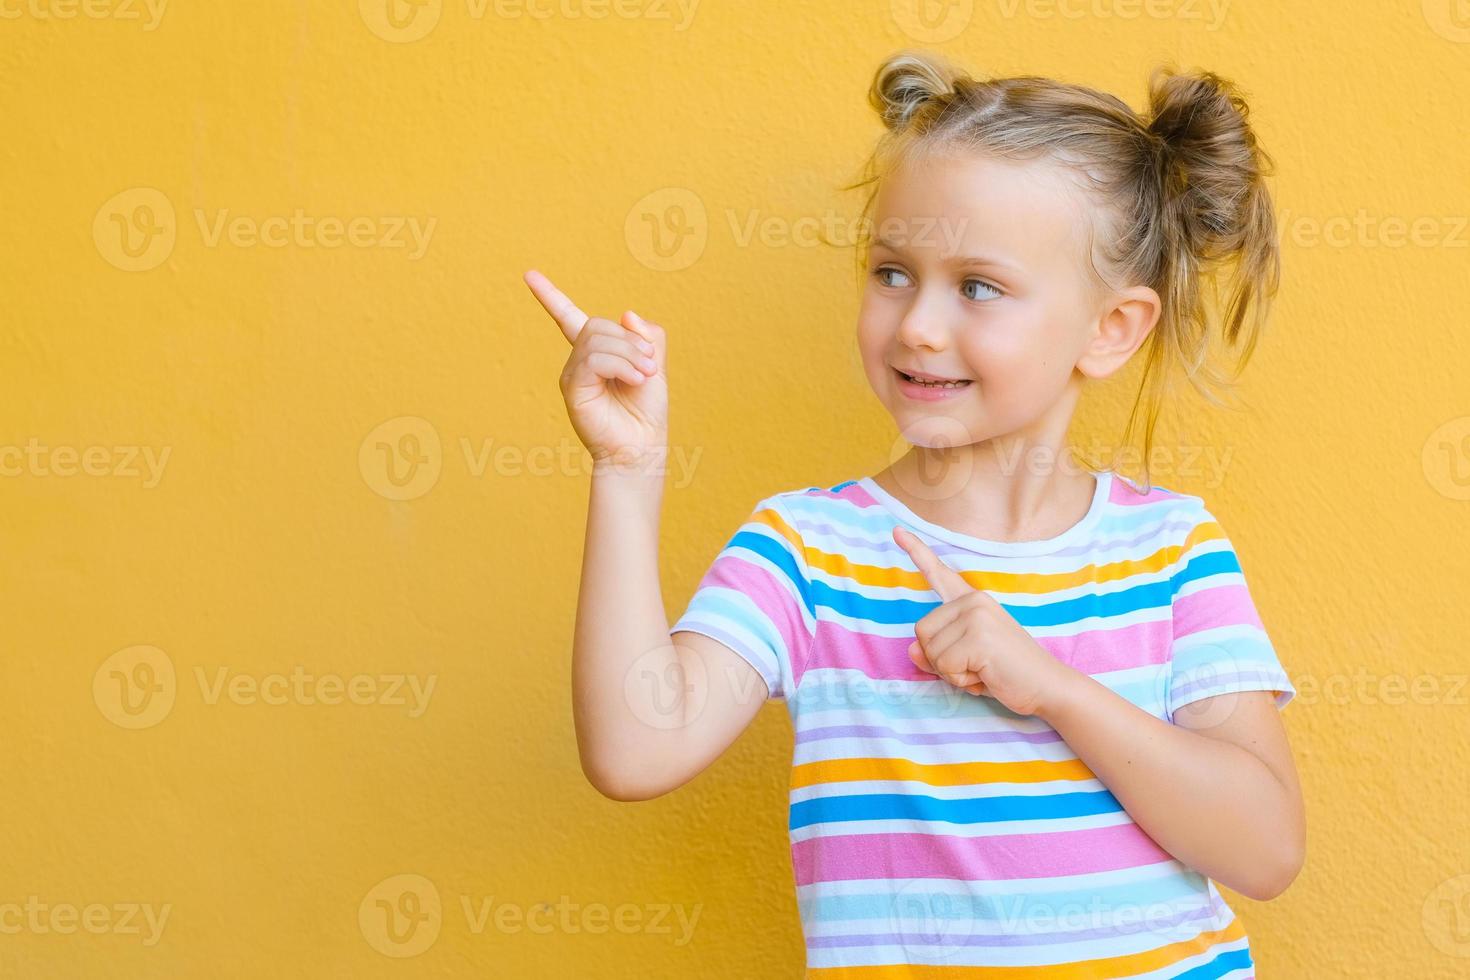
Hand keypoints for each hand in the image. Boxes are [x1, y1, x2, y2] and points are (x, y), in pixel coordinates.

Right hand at [524, 269, 668, 472]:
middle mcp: (578, 362)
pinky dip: (621, 364)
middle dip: (631, 341)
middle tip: (651, 366)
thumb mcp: (656, 365)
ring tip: (644, 376)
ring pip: (596, 339)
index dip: (549, 296)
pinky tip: (635, 380)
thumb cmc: (646, 412)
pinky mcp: (573, 388)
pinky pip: (593, 359)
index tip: (529, 275)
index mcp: (596, 354)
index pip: (568, 317)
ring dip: (630, 354)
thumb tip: (626, 314)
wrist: (641, 447)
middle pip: (597, 324)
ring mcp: (572, 375)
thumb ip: (647, 336)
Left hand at [894, 525, 1075, 717]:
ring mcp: (976, 615)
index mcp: (972, 601)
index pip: (939, 573)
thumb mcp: (963, 660)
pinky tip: (986, 675)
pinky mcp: (979, 637)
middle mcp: (973, 601)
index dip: (916, 551)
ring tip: (983, 669)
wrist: (1046, 686)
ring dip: (952, 672)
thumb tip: (912, 650)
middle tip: (975, 665)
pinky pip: (945, 665)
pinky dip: (961, 680)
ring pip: (930, 651)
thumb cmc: (1006, 673)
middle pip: (921, 632)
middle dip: (940, 660)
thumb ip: (935, 653)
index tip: (896, 531)